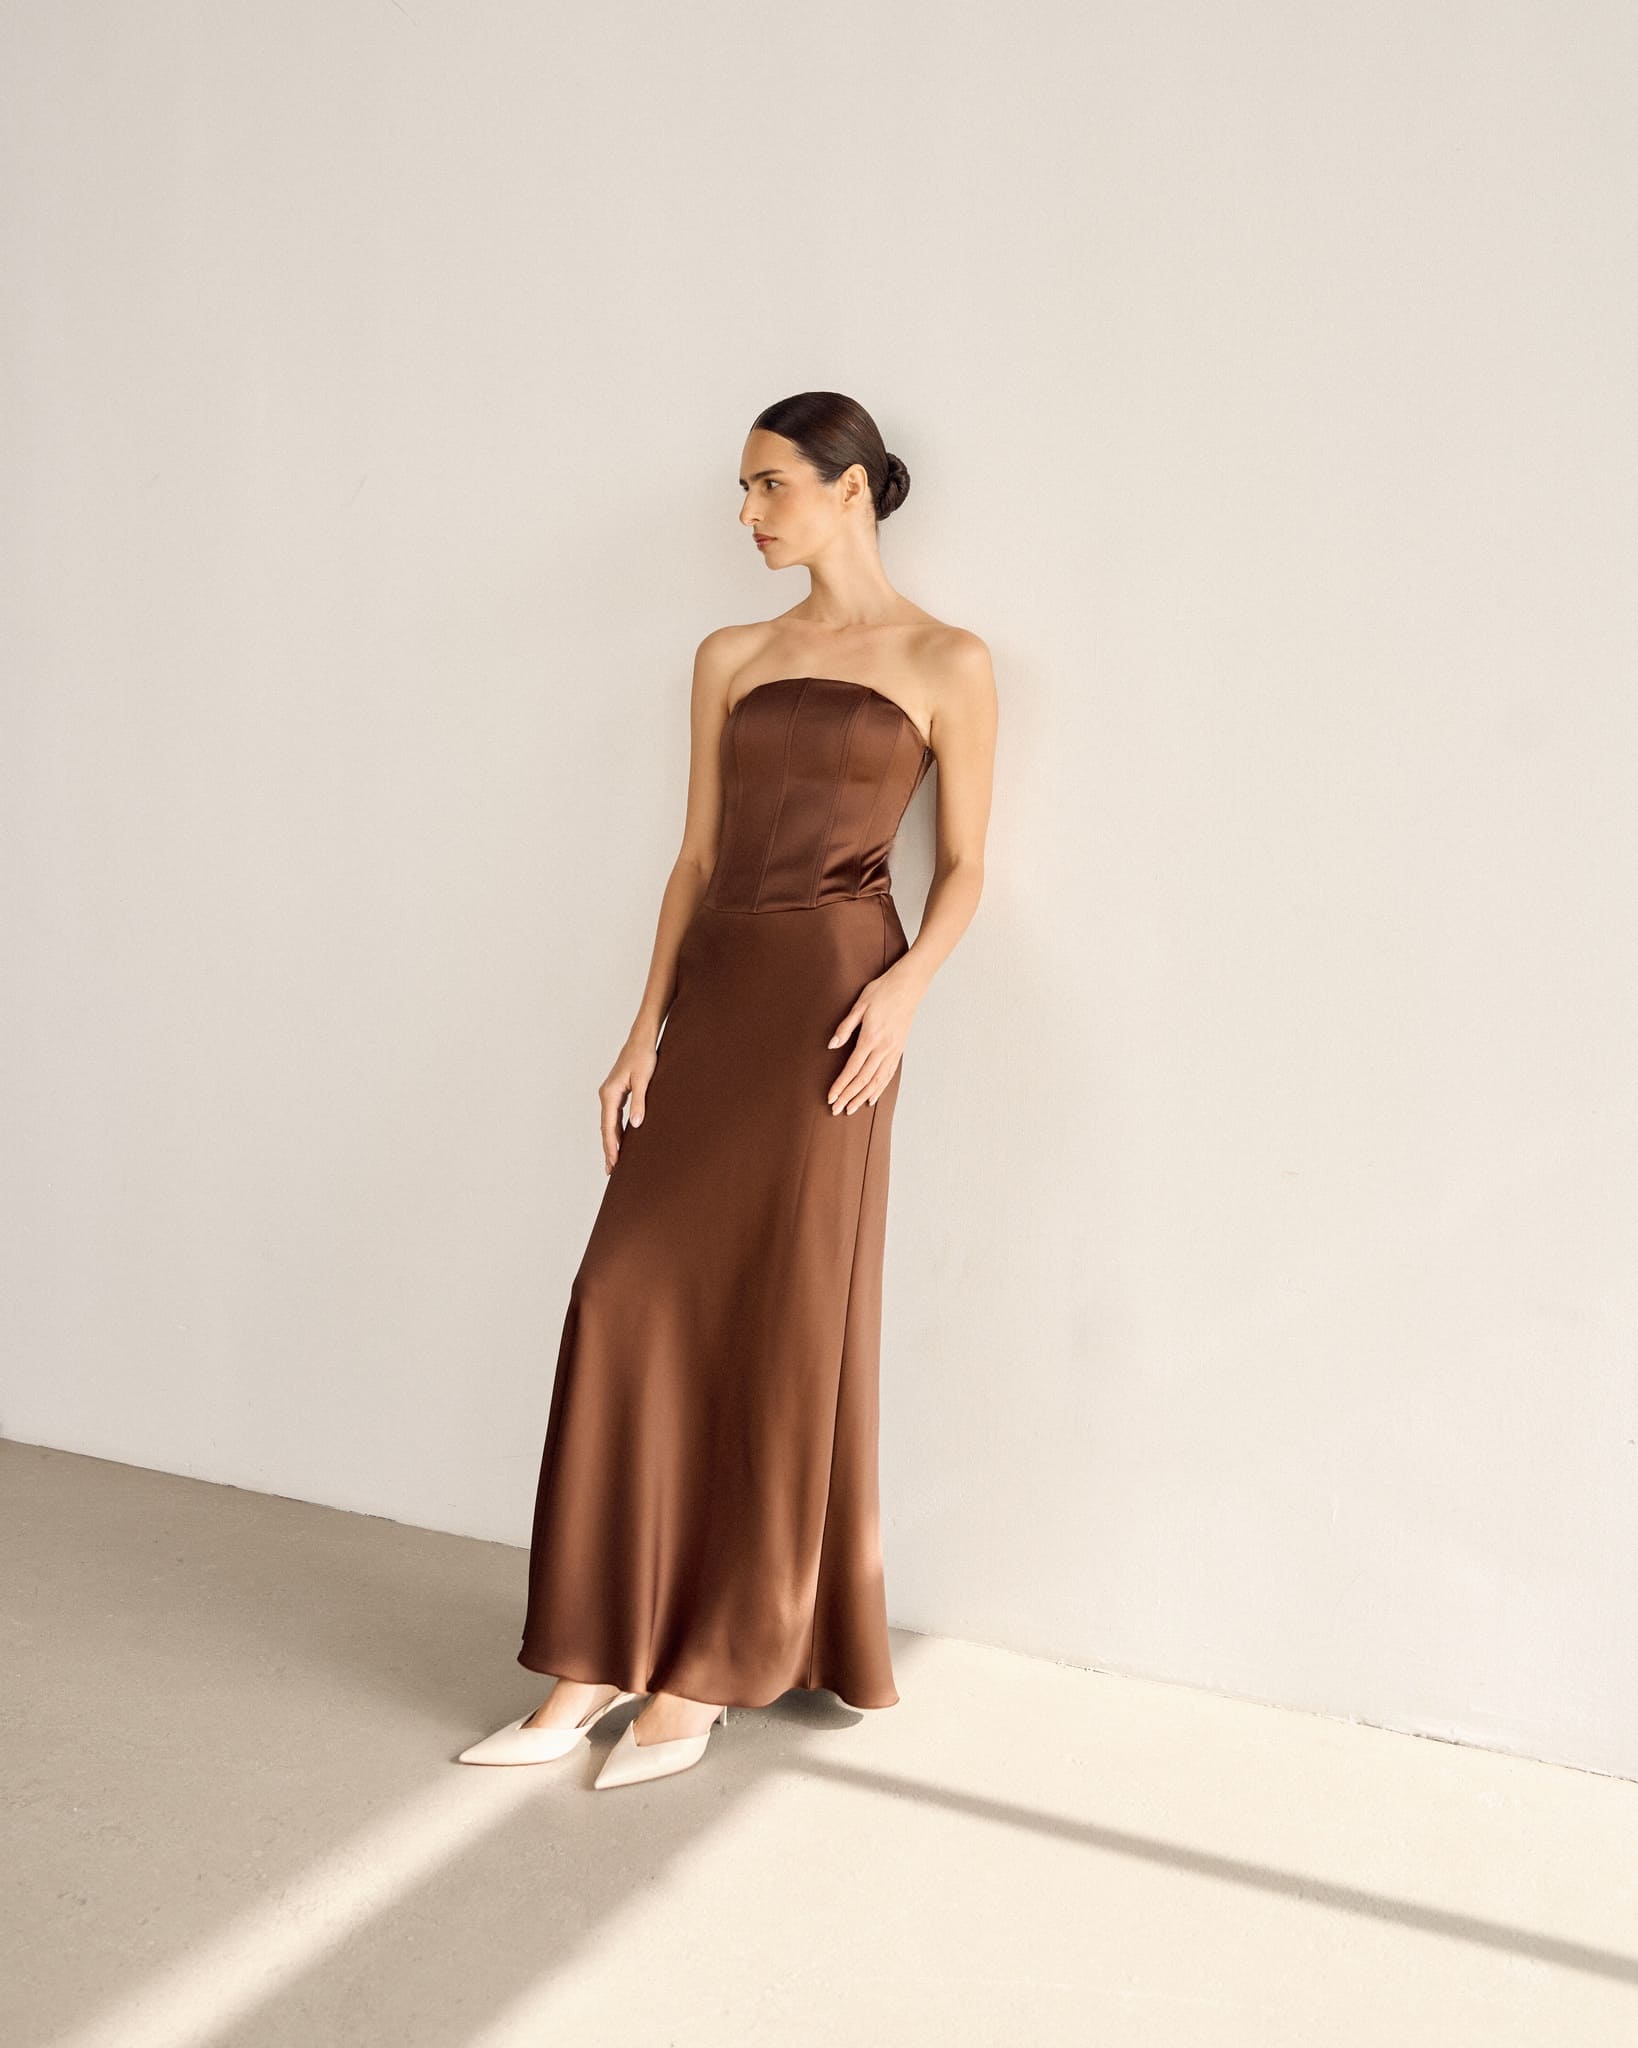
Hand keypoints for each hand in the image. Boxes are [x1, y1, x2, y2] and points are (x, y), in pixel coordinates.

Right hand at [599, 1033, 657, 1172]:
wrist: (641, 1039)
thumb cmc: (644, 1057)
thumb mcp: (644, 1080)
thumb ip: (640, 1103)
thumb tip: (636, 1125)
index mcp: (610, 1093)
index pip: (609, 1126)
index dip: (611, 1146)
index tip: (614, 1162)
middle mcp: (606, 1094)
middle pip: (605, 1127)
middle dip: (608, 1149)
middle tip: (611, 1170)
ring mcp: (609, 1093)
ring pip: (608, 1123)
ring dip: (611, 1141)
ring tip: (614, 1161)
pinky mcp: (616, 1092)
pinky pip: (613, 1116)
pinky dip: (615, 1130)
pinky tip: (620, 1140)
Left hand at [826, 964, 918, 1115]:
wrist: (908, 985)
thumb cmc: (882, 991)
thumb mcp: (859, 1005)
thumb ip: (845, 1027)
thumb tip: (832, 1045)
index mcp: (871, 1037)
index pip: (852, 1068)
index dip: (840, 1085)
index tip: (830, 1097)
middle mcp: (883, 1048)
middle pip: (863, 1079)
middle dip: (848, 1096)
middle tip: (836, 1109)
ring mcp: (893, 1050)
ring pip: (877, 1081)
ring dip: (863, 1097)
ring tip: (851, 1109)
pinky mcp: (899, 1049)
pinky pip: (888, 1074)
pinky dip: (879, 1089)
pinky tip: (871, 1098)